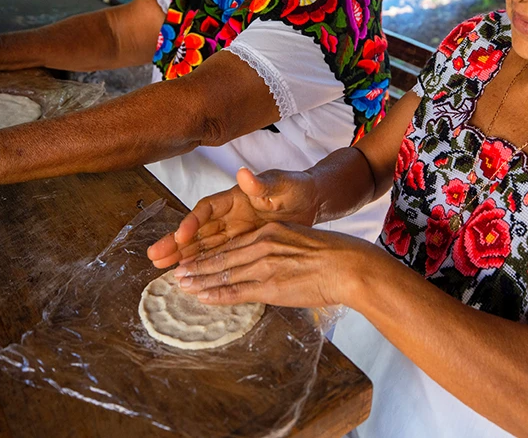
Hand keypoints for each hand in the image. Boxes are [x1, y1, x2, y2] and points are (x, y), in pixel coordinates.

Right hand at [147, 167, 318, 268]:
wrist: (312, 202)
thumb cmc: (296, 189)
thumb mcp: (281, 186)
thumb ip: (261, 185)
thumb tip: (244, 174)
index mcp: (234, 199)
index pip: (207, 209)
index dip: (192, 221)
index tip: (181, 235)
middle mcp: (229, 215)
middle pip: (197, 229)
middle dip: (176, 242)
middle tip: (155, 256)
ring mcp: (233, 231)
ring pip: (203, 244)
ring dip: (183, 255)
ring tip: (161, 267)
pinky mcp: (241, 244)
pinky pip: (218, 255)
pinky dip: (203, 264)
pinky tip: (189, 274)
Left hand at [169, 222, 385, 308]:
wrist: (350, 266)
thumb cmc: (334, 255)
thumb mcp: (302, 241)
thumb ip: (282, 248)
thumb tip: (274, 261)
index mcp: (271, 231)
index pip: (233, 243)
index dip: (212, 251)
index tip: (196, 257)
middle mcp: (263, 244)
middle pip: (222, 255)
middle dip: (197, 264)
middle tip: (178, 271)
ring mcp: (265, 264)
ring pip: (224, 272)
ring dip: (200, 279)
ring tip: (181, 284)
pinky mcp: (270, 285)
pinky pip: (236, 290)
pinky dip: (216, 294)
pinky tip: (201, 296)